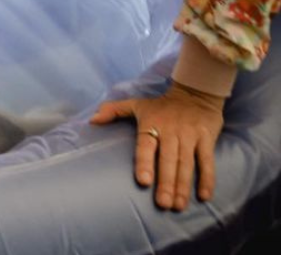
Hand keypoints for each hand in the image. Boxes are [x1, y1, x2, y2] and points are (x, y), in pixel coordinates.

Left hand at [90, 83, 225, 210]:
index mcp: (152, 124)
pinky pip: (207, 161)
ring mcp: (190, 135)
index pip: (146, 145)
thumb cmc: (161, 105)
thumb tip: (92, 121)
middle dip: (166, 183)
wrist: (196, 92)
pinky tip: (204, 196)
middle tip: (163, 204)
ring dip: (183, 186)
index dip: (144, 163)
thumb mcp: (136, 104)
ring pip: (187, 164)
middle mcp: (171, 131)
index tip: (143, 182)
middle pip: (168, 160)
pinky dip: (207, 179)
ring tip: (178, 206)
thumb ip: (113, 110)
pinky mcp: (207, 139)